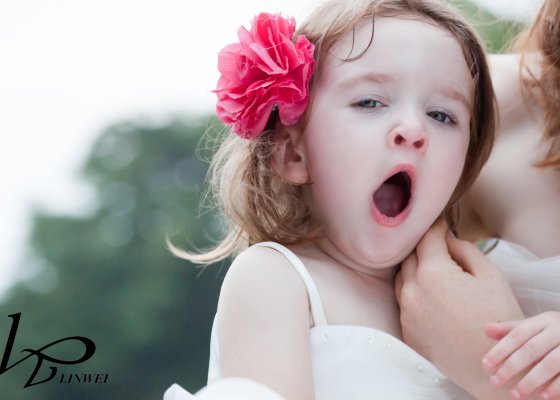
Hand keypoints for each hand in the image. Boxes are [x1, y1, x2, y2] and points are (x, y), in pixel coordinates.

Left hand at [395, 219, 524, 398]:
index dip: (434, 227)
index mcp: (433, 273)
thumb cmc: (496, 318)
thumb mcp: (489, 276)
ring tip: (432, 269)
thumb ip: (464, 250)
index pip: (426, 238)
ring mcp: (406, 311)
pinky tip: (429, 294)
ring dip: (414, 269)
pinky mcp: (406, 329)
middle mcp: (412, 290)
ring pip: (402, 278)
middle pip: (409, 256)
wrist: (490, 365)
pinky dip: (413, 291)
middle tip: (437, 245)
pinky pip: (403, 301)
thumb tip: (447, 238)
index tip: (440, 223)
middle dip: (423, 247)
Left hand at [483, 312, 559, 399]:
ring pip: (550, 363)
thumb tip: (486, 329)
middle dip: (511, 367)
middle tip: (494, 382)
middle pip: (531, 349)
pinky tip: (543, 397)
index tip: (485, 365)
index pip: (517, 334)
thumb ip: (511, 330)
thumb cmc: (554, 332)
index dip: (500, 349)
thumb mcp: (535, 326)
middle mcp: (558, 330)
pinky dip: (556, 386)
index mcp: (543, 320)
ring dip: (532, 380)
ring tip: (515, 394)